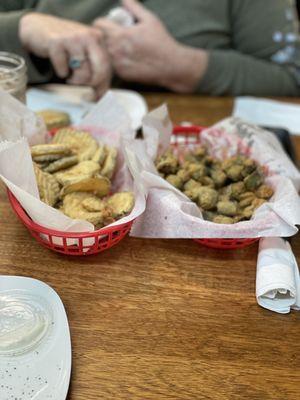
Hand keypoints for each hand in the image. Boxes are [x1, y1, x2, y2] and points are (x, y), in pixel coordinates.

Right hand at [19, 13, 111, 93]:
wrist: (37, 28)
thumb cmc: (64, 47)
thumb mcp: (83, 55)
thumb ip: (94, 71)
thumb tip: (98, 97)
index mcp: (99, 39)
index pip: (107, 69)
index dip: (101, 87)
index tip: (93, 96)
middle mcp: (90, 36)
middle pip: (100, 71)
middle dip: (90, 84)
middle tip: (80, 85)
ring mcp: (73, 38)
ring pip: (83, 73)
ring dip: (74, 80)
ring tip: (68, 75)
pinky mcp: (56, 42)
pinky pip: (64, 70)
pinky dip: (60, 72)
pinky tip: (58, 65)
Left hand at [93, 0, 207, 92]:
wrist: (170, 66)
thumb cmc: (161, 42)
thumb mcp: (149, 19)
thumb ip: (133, 7)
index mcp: (120, 34)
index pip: (97, 24)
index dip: (103, 22)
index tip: (109, 24)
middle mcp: (115, 50)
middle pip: (99, 39)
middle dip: (105, 35)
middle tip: (115, 36)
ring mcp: (117, 64)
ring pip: (104, 53)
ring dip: (109, 49)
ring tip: (121, 48)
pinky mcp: (121, 75)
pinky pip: (112, 65)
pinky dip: (116, 61)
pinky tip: (127, 59)